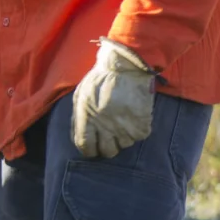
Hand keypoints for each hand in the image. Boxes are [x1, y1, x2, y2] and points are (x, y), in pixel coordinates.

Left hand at [71, 39, 157, 158]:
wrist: (126, 68)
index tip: (92, 148)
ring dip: (122, 136)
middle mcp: (105, 126)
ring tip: (121, 120)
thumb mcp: (80, 97)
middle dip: (106, 147)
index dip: (88, 150)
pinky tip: (132, 117)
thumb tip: (78, 138)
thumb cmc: (100, 80)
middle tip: (108, 136)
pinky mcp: (141, 126)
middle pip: (106, 152)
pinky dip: (136, 130)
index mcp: (86, 118)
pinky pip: (138, 137)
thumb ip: (78, 119)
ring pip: (124, 145)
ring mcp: (124, 127)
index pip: (85, 146)